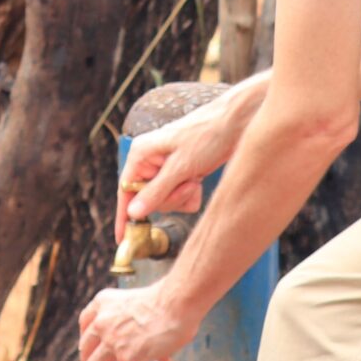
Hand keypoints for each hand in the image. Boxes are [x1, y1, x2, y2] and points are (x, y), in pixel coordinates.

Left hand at [77, 283, 198, 360]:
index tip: (87, 348)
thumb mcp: (142, 307)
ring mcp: (113, 342)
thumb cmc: (167, 301)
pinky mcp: (128, 359)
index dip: (85, 338)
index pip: (85, 322)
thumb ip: (147, 331)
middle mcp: (102, 323)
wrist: (175, 303)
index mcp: (103, 303)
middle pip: (86, 348)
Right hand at [114, 83, 257, 239]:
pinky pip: (179, 195)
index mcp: (142, 154)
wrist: (238, 121)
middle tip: (187, 184)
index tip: (122, 239)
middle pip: (148, 199)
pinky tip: (199, 180)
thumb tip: (133, 212)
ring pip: (165, 199)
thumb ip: (156, 191)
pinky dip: (190, 193)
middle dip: (170, 198)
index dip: (124, 215)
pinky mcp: (181, 171)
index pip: (126, 190)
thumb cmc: (208, 135)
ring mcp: (166, 166)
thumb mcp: (181, 167)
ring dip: (182, 195)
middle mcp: (150, 160)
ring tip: (195, 178)